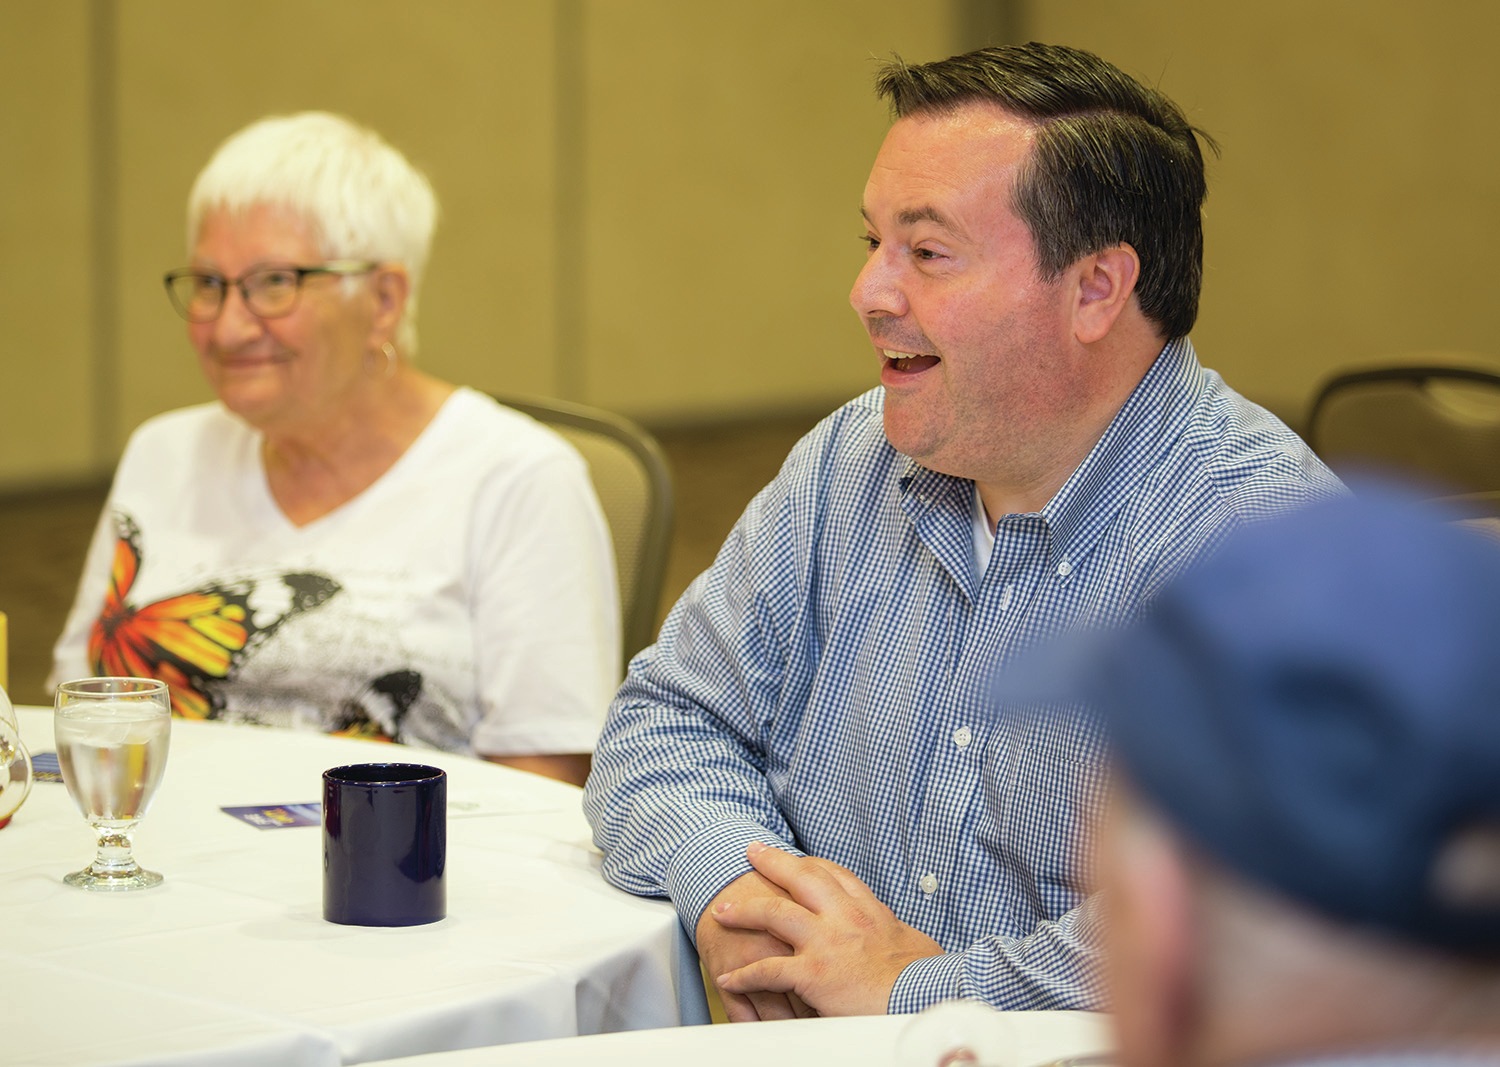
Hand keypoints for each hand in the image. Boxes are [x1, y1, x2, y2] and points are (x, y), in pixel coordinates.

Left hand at [712, 842, 943, 1016]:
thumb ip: (901, 938)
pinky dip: (745, 975)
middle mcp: (844, 918)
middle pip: (801, 878)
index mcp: (870, 911)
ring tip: (723, 911)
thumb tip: (906, 942)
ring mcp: (826, 942)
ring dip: (744, 911)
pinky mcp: (813, 973)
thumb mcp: (919, 946)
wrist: (922, 998)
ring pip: (774, 914)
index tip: (797, 860)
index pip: (836, 876)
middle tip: (753, 852)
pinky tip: (730, 977)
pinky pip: (768, 971)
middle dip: (773, 863)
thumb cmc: (925, 979)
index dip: (811, 865)